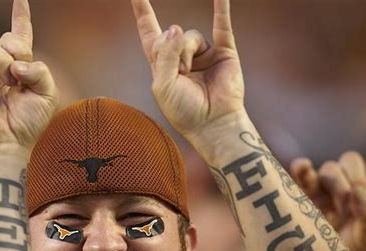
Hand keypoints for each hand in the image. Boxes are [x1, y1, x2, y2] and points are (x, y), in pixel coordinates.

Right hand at [0, 0, 58, 149]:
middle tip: (19, 79)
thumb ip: (41, 70)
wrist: (9, 141)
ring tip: (6, 85)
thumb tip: (14, 64)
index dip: (21, 17)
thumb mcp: (48, 94)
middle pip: (8, 38)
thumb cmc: (29, 122)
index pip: (20, 36)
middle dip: (19, 53)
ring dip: (3, 63)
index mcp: (20, 68)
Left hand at [131, 0, 243, 138]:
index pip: (149, 33)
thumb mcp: (163, 86)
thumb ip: (165, 56)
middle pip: (168, 33)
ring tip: (190, 72)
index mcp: (162, 66)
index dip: (142, 13)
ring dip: (187, 51)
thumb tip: (176, 27)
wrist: (212, 124)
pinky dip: (221, 7)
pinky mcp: (223, 52)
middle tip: (180, 72)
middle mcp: (181, 57)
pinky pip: (221, 24)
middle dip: (170, 49)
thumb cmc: (184, 112)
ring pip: (189, 35)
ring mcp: (202, 54)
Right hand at [290, 150, 365, 250]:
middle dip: (352, 177)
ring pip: (329, 168)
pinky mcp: (301, 198)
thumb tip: (358, 187)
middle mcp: (347, 189)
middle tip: (349, 203)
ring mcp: (323, 192)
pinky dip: (302, 169)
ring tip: (333, 206)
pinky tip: (302, 167)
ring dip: (334, 180)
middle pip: (349, 162)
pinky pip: (301, 175)